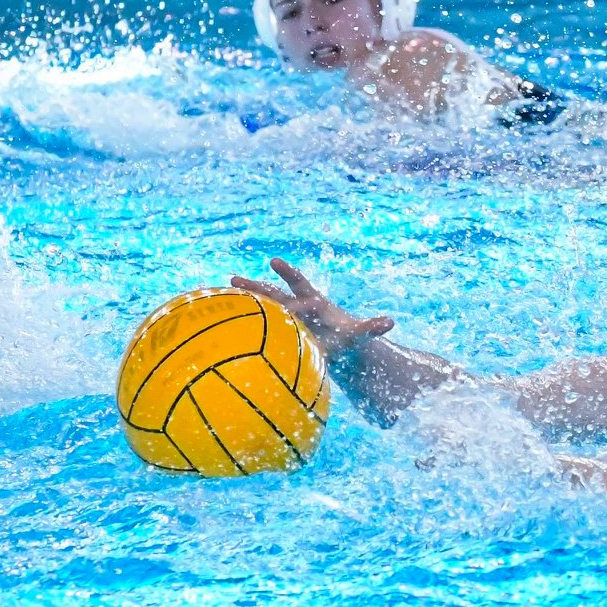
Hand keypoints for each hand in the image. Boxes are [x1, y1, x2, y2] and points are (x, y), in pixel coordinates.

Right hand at [228, 257, 393, 356]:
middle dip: (256, 287)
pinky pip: (256, 327)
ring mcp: (283, 319)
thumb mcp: (357, 335)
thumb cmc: (344, 338)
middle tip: (236, 278)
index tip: (274, 262)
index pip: (299, 285)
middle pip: (273, 294)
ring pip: (261, 308)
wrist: (334, 344)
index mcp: (312, 302)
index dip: (288, 273)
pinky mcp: (276, 333)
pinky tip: (216, 323)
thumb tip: (390, 322)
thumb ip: (371, 327)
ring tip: (220, 292)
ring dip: (244, 301)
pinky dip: (240, 324)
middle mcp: (294, 306)